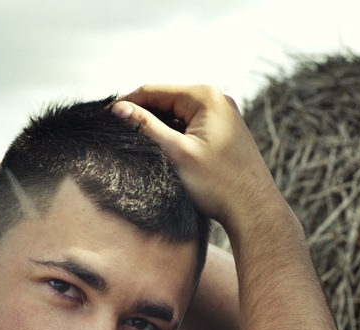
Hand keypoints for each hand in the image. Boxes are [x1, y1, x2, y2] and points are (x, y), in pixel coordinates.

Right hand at [111, 85, 290, 230]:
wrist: (253, 209)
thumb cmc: (219, 183)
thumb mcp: (176, 152)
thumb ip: (146, 127)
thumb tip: (119, 108)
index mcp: (206, 97)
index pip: (155, 90)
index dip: (128, 103)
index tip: (105, 116)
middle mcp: (217, 100)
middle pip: (166, 99)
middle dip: (142, 113)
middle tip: (116, 130)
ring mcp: (222, 115)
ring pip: (177, 113)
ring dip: (157, 124)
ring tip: (134, 140)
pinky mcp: (223, 131)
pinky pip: (190, 124)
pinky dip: (173, 132)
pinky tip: (160, 148)